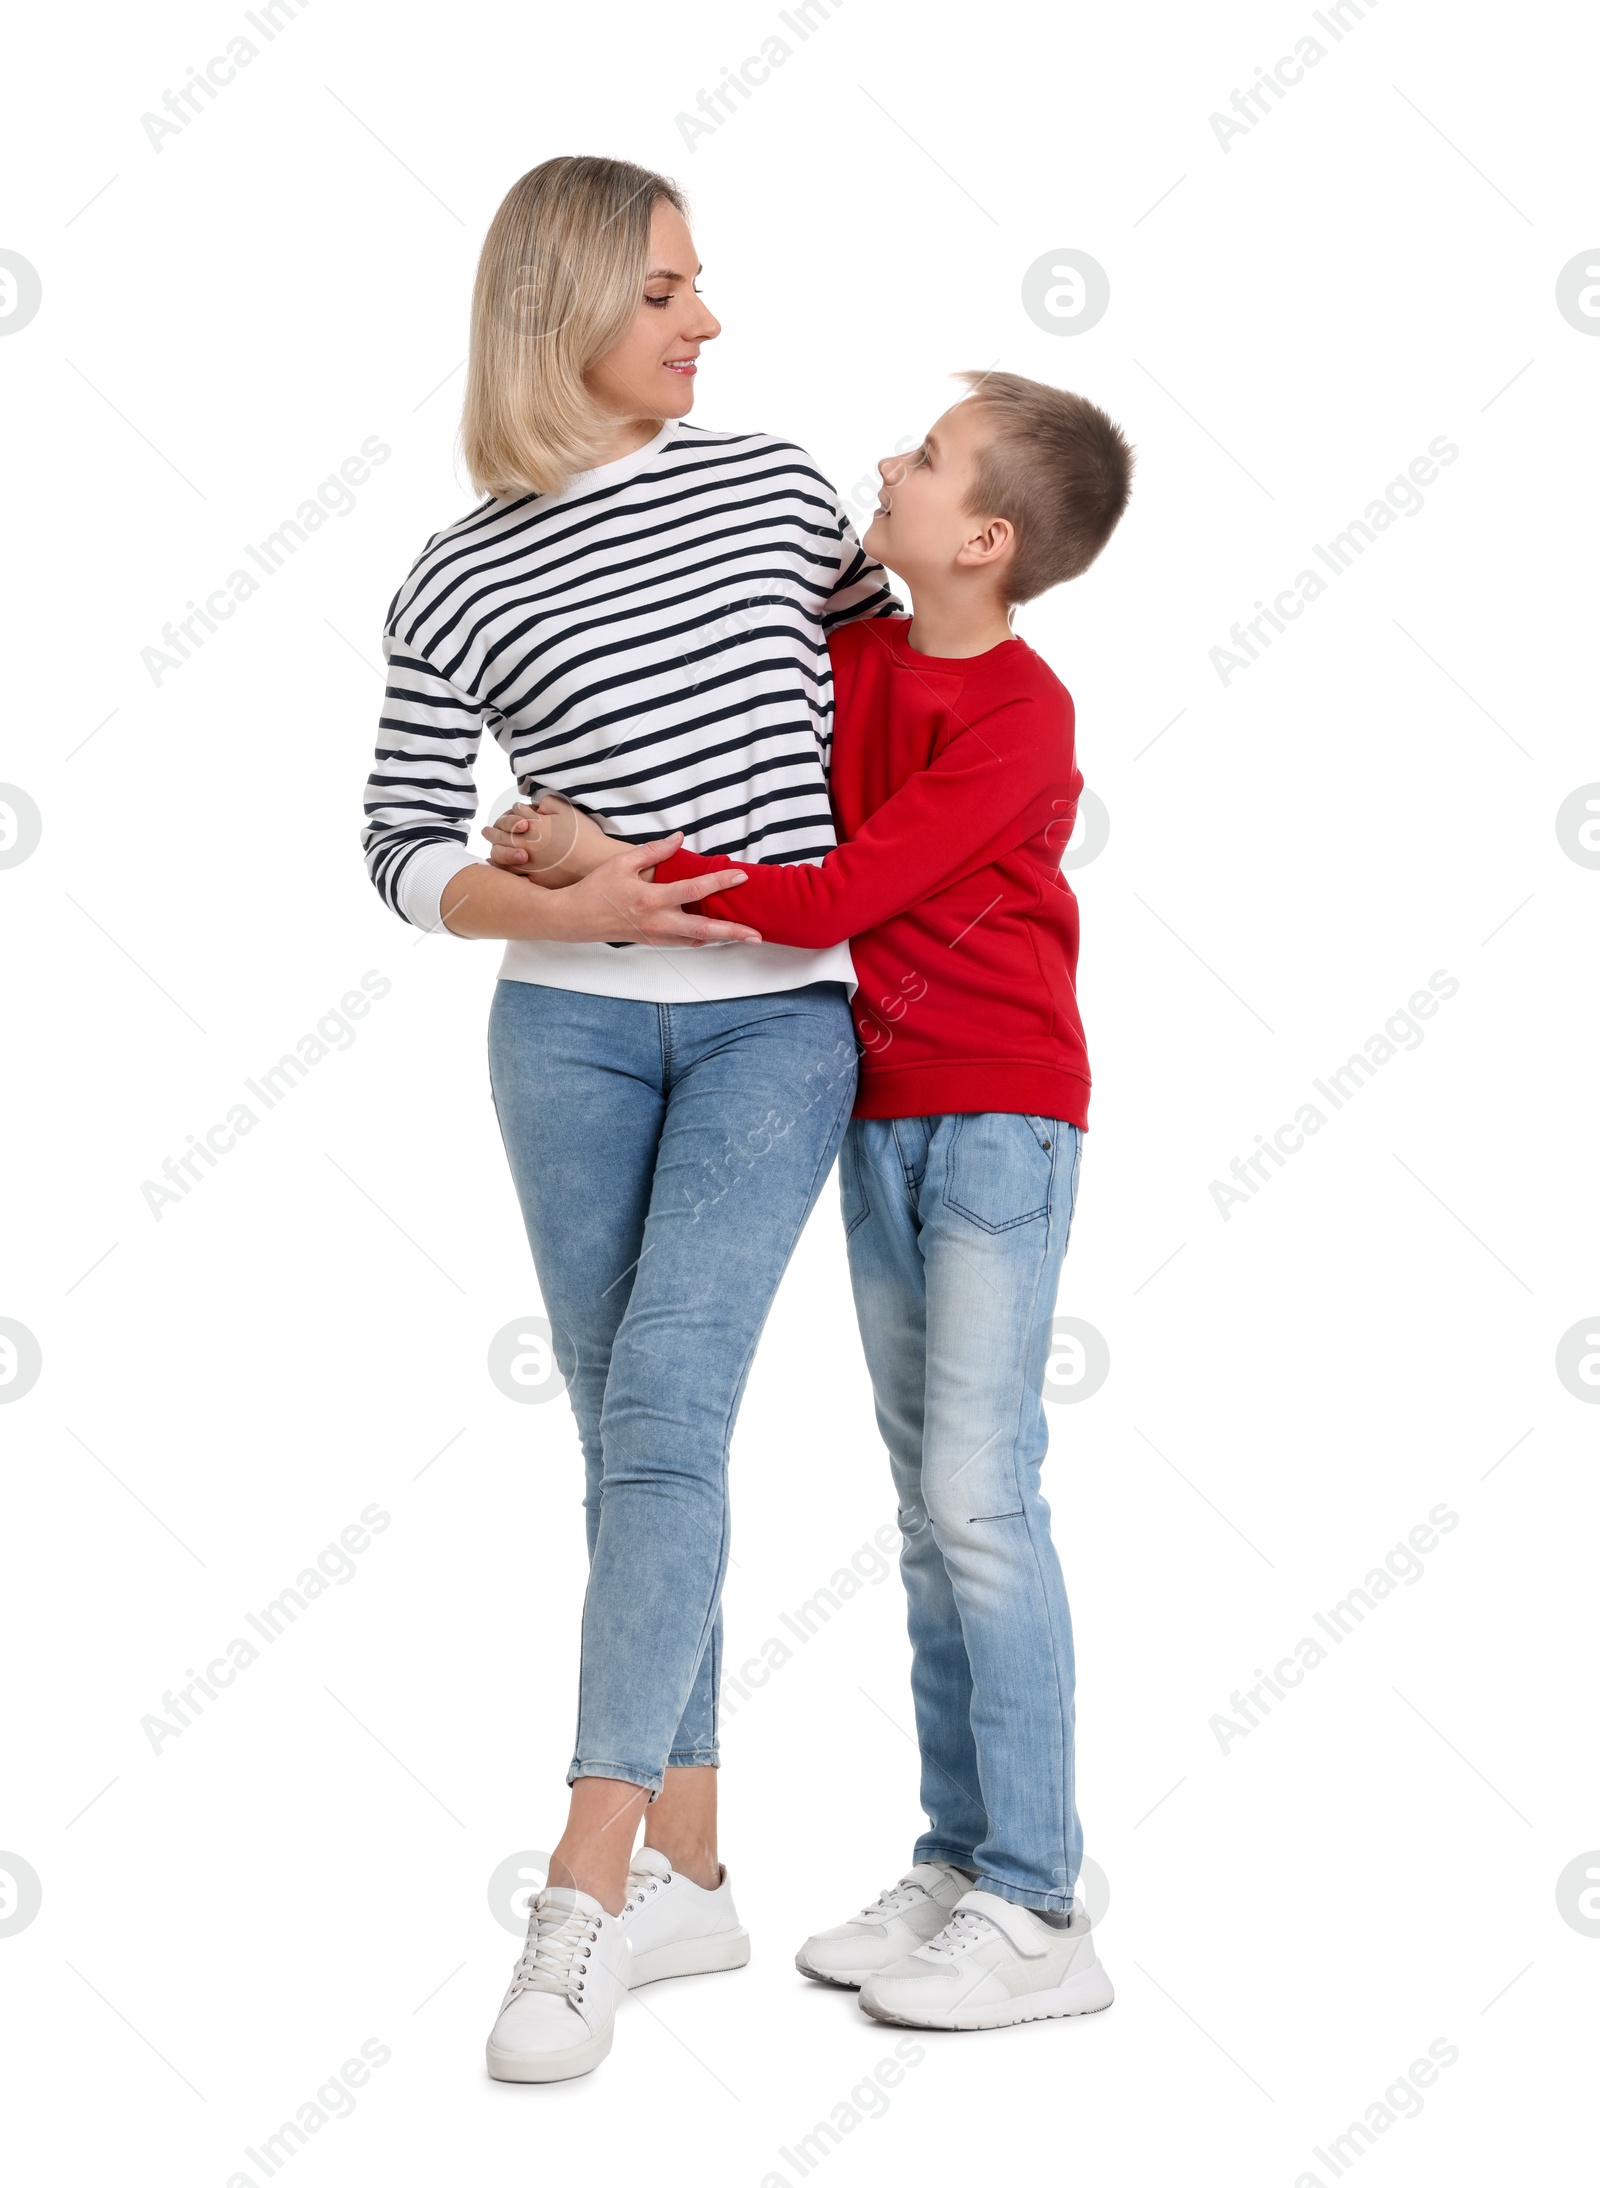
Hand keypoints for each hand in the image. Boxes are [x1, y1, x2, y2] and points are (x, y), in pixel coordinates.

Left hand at [482, 795, 620, 885]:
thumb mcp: (568, 811)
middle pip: (502, 834)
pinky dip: (501, 867)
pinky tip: (497, 865)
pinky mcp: (534, 879)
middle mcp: (527, 842)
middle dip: (493, 831)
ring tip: (490, 847)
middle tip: (486, 831)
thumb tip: (537, 804)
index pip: (514, 815)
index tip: (508, 815)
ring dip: (494, 848)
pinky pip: (510, 874)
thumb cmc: (585, 835)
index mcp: (534, 824)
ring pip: (501, 854)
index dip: (510, 814)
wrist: (596, 862)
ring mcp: (528, 862)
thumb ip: (550, 803)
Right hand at [551, 836, 760, 946]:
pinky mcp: (654, 942)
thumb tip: (679, 837)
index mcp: (652, 899)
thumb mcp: (623, 863)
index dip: (719, 883)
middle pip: (704, 930)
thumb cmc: (598, 888)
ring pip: (697, 941)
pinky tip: (715, 934)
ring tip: (744, 936)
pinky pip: (684, 942)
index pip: (694, 890)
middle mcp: (658, 922)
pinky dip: (702, 939)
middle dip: (733, 933)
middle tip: (757, 936)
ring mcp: (657, 936)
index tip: (740, 877)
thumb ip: (654, 851)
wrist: (576, 919)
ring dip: (722, 938)